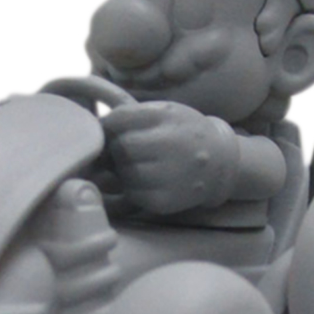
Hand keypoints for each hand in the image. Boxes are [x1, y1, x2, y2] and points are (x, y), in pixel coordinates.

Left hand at [102, 101, 238, 213]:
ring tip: (138, 163)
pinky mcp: (163, 201)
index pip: (118, 119)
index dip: (107, 125)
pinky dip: (132, 187)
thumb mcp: (165, 111)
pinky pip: (132, 192)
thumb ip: (132, 115)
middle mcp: (170, 145)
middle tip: (123, 149)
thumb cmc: (184, 134)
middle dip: (115, 148)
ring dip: (122, 169)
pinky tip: (146, 179)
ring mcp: (168, 176)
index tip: (109, 129)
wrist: (220, 163)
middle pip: (120, 147)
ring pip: (123, 172)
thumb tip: (94, 130)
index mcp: (167, 117)